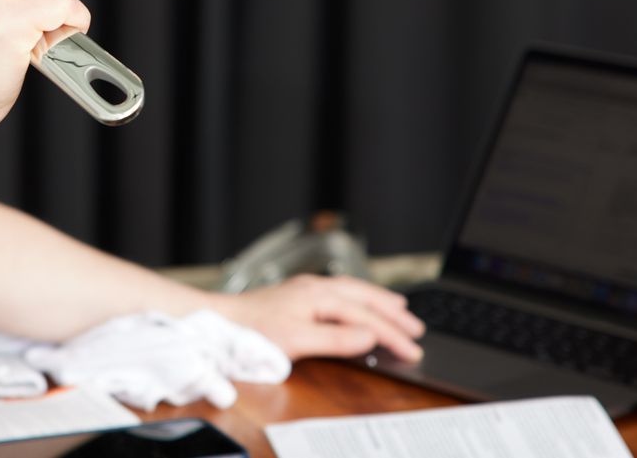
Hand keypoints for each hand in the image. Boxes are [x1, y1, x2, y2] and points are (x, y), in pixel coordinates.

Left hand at [209, 274, 425, 362]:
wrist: (218, 321)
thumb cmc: (252, 331)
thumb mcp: (297, 341)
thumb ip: (335, 339)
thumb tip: (369, 336)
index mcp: (319, 296)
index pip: (365, 316)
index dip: (392, 334)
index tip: (413, 349)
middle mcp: (314, 287)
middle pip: (363, 296)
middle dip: (392, 312)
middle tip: (417, 328)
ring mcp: (305, 290)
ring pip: (352, 290)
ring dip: (377, 300)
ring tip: (399, 308)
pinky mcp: (296, 296)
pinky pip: (339, 293)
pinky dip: (357, 299)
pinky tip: (357, 304)